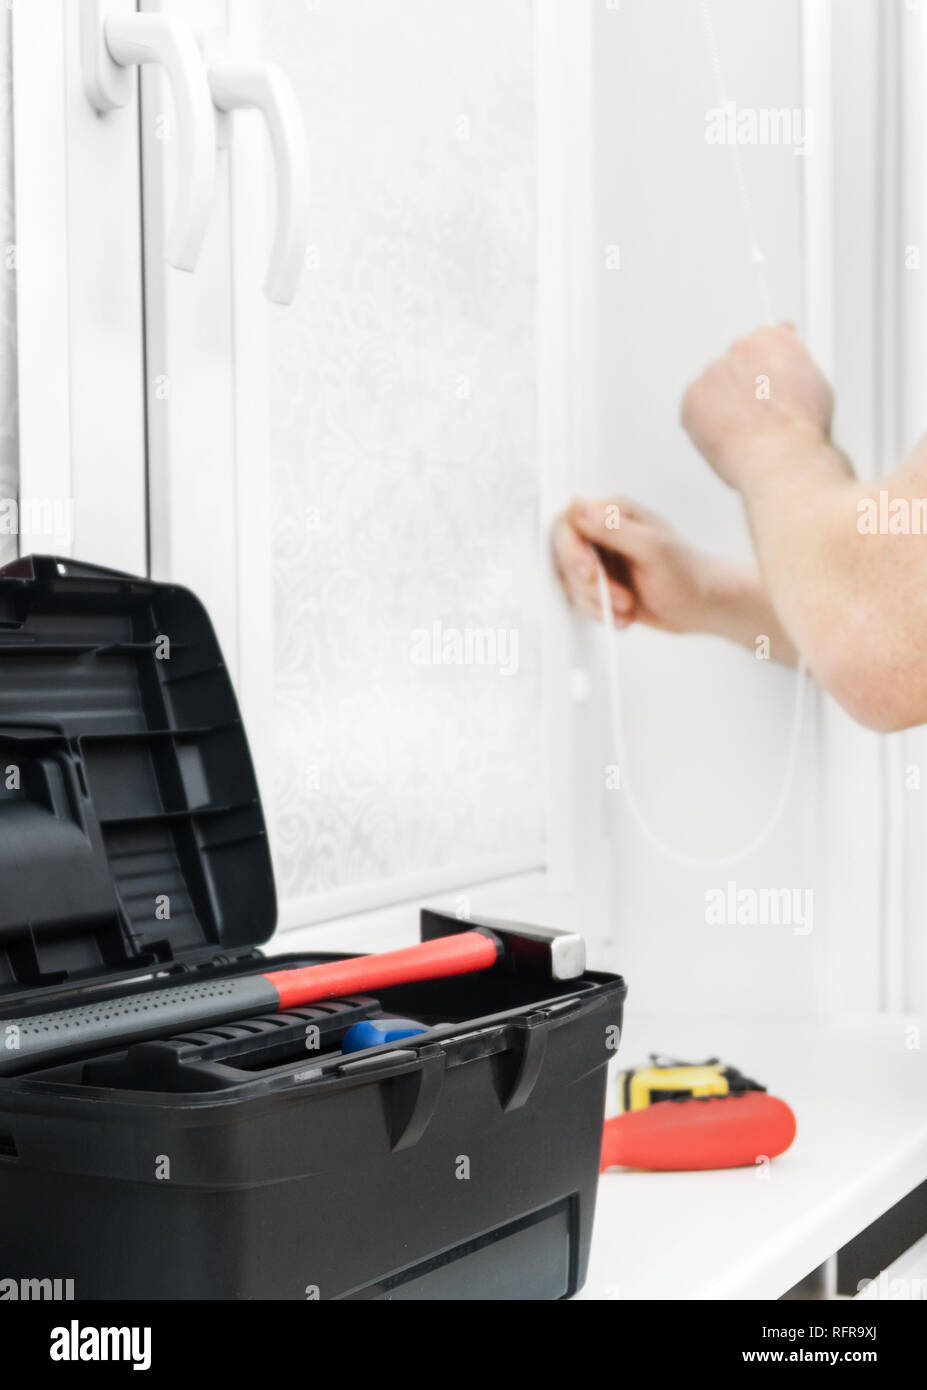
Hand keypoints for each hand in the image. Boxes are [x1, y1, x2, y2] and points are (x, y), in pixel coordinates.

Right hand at [552, 495, 731, 634]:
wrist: (704, 606)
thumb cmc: (689, 574)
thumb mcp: (653, 548)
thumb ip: (614, 528)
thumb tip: (578, 506)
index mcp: (614, 513)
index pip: (569, 523)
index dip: (572, 550)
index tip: (591, 574)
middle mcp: (602, 533)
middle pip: (564, 556)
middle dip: (589, 584)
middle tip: (621, 599)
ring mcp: (600, 561)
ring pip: (570, 583)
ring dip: (597, 602)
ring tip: (629, 608)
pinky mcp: (600, 585)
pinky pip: (580, 601)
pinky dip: (600, 613)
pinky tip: (626, 617)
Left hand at [680, 323, 833, 488]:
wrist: (779, 454)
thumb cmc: (800, 428)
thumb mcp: (816, 386)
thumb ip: (794, 367)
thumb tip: (789, 366)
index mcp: (773, 339)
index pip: (761, 342)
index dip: (764, 368)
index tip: (766, 385)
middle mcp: (741, 348)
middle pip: (735, 362)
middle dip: (742, 385)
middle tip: (758, 414)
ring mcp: (713, 372)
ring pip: (713, 385)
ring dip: (723, 403)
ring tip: (746, 429)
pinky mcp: (692, 398)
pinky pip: (694, 407)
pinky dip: (704, 422)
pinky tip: (728, 435)